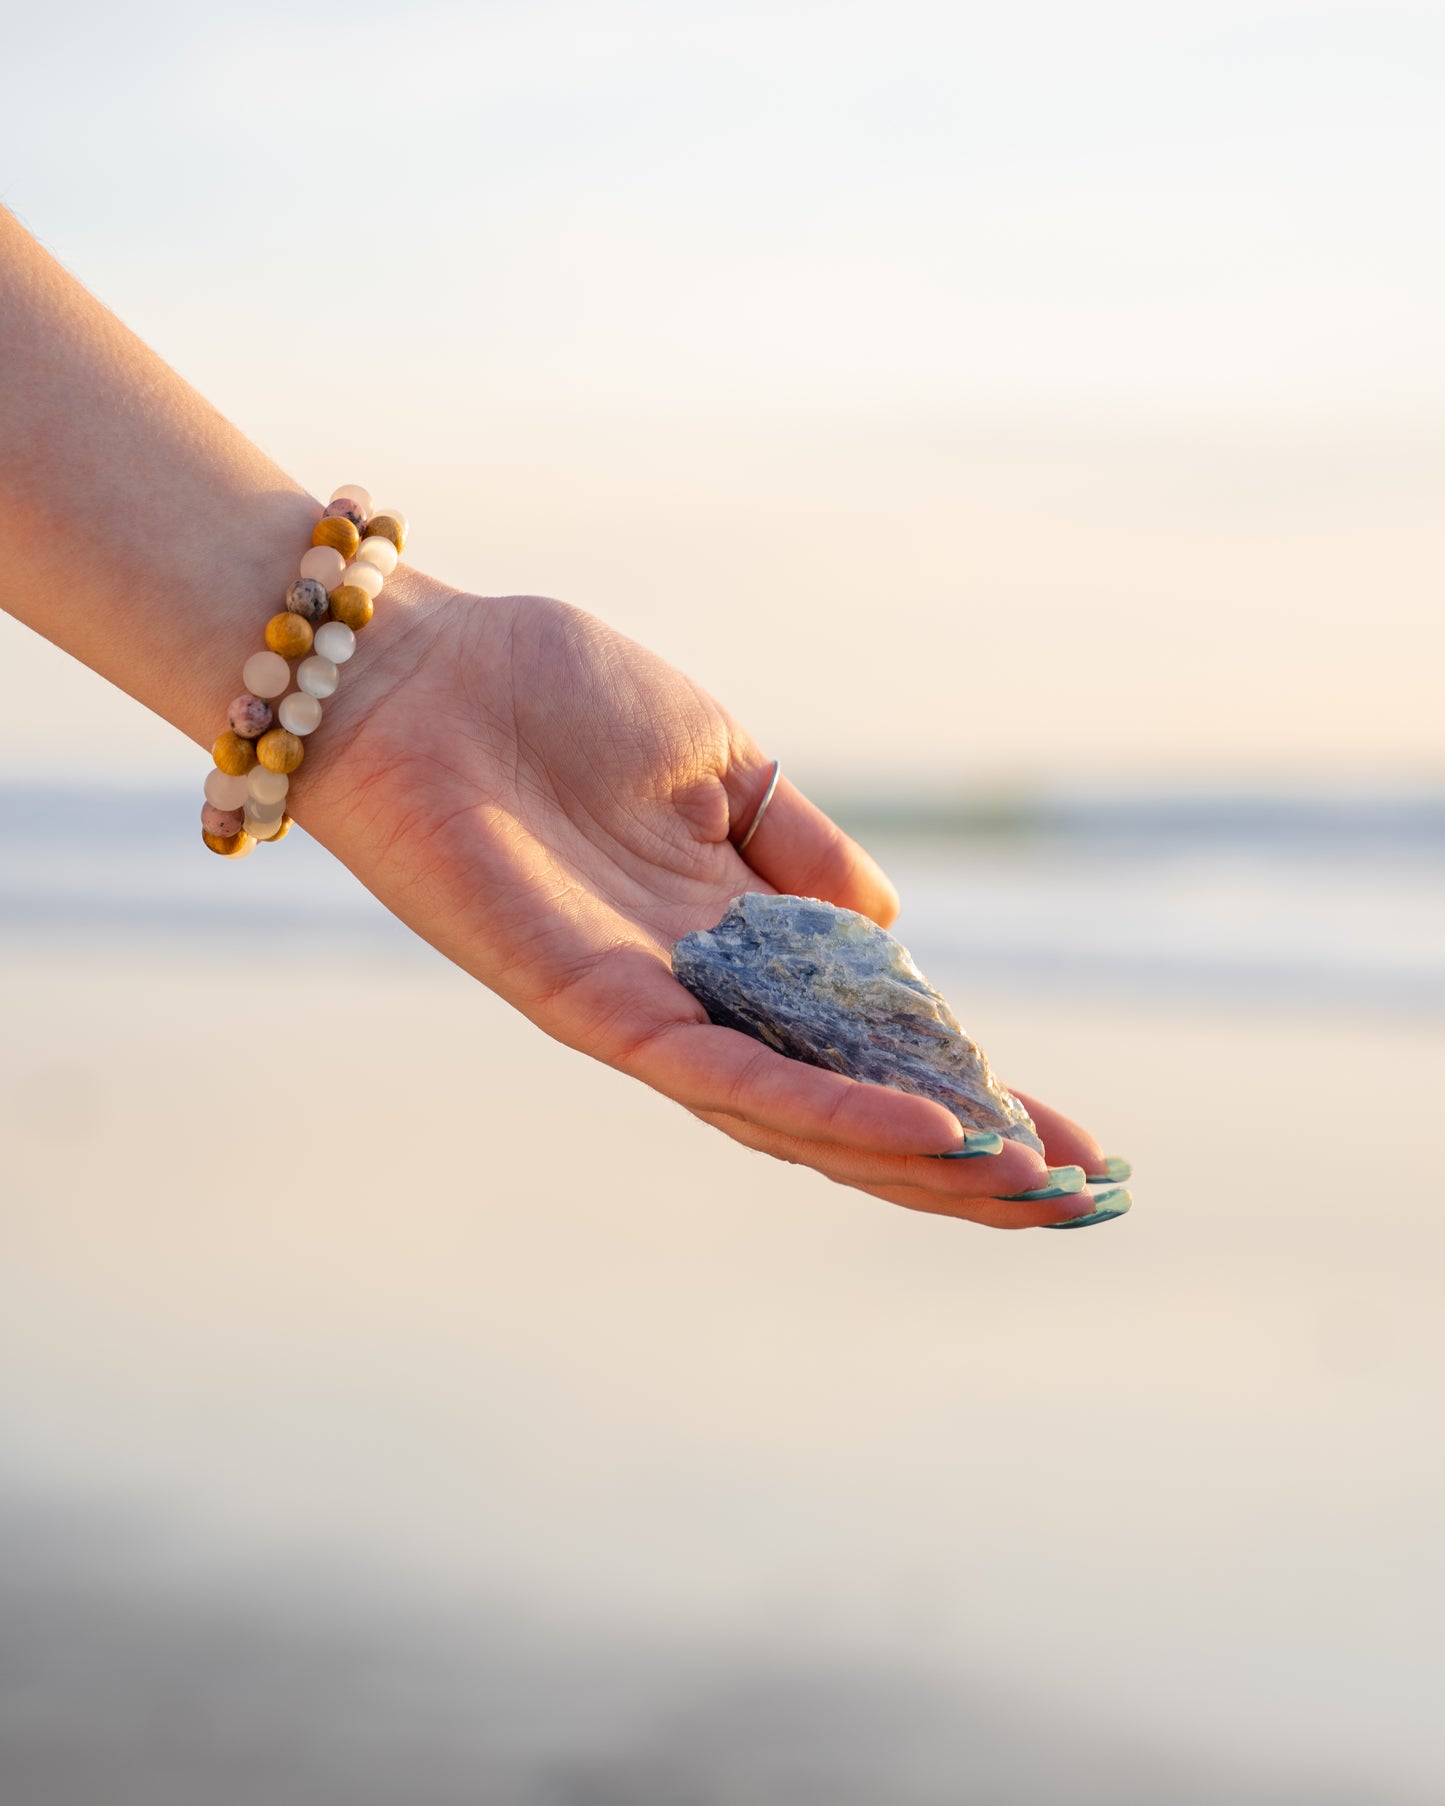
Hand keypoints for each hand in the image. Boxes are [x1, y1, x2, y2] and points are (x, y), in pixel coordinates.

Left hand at [303, 590, 1108, 1228]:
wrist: (418, 666)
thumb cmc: (553, 694)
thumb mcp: (724, 763)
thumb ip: (804, 849)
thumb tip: (895, 934)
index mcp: (732, 945)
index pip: (868, 1047)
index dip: (971, 1094)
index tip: (1075, 1140)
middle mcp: (696, 998)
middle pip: (843, 1112)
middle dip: (962, 1162)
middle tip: (1078, 1201)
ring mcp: (646, 1012)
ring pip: (795, 1121)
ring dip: (916, 1164)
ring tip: (1029, 1191)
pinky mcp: (593, 1005)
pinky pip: (722, 1075)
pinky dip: (825, 1113)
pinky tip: (925, 1134)